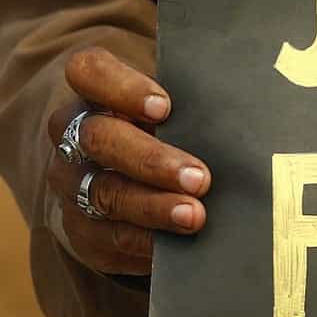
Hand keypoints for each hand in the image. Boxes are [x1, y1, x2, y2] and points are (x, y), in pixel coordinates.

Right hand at [44, 47, 210, 276]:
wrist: (126, 181)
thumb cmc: (163, 133)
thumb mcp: (173, 110)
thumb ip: (193, 108)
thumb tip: (246, 121)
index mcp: (93, 92)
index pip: (87, 72)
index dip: (121, 88)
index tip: (165, 107)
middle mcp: (72, 135)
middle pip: (97, 138)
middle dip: (149, 159)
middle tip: (199, 177)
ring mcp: (71, 183)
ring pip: (102, 192)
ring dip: (151, 206)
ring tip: (194, 216)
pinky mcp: (80, 229)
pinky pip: (106, 237)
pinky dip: (143, 241)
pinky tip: (174, 245)